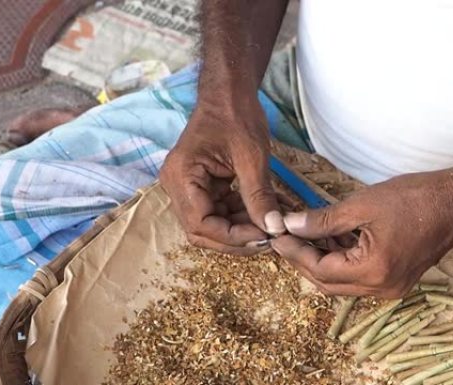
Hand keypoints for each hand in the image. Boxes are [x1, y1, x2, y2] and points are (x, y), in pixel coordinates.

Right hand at [160, 99, 284, 254]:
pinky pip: (221, 210)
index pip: (201, 225)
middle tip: (270, 237)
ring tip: (274, 222)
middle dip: (238, 237)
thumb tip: (273, 229)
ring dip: (244, 227)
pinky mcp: (203, 186)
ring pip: (214, 223)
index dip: (233, 237)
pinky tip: (268, 210)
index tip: (264, 237)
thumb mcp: (252, 158)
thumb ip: (259, 195)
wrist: (230, 93)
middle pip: (204, 230)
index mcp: (181, 177)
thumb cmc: (236, 116)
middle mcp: (178, 186)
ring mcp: (189, 187)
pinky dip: (244, 214)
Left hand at [272, 171, 452, 297]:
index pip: (320, 271)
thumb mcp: (362, 205)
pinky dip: (343, 260)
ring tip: (305, 235)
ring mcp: (392, 287)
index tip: (276, 236)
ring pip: (344, 282)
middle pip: (329, 283)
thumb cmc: (414, 198)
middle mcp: (382, 288)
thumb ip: (323, 220)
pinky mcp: (398, 279)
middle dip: (304, 261)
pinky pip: (360, 277)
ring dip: (323, 261)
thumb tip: (291, 225)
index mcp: (373, 271)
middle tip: (286, 238)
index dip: (295, 253)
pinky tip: (331, 238)